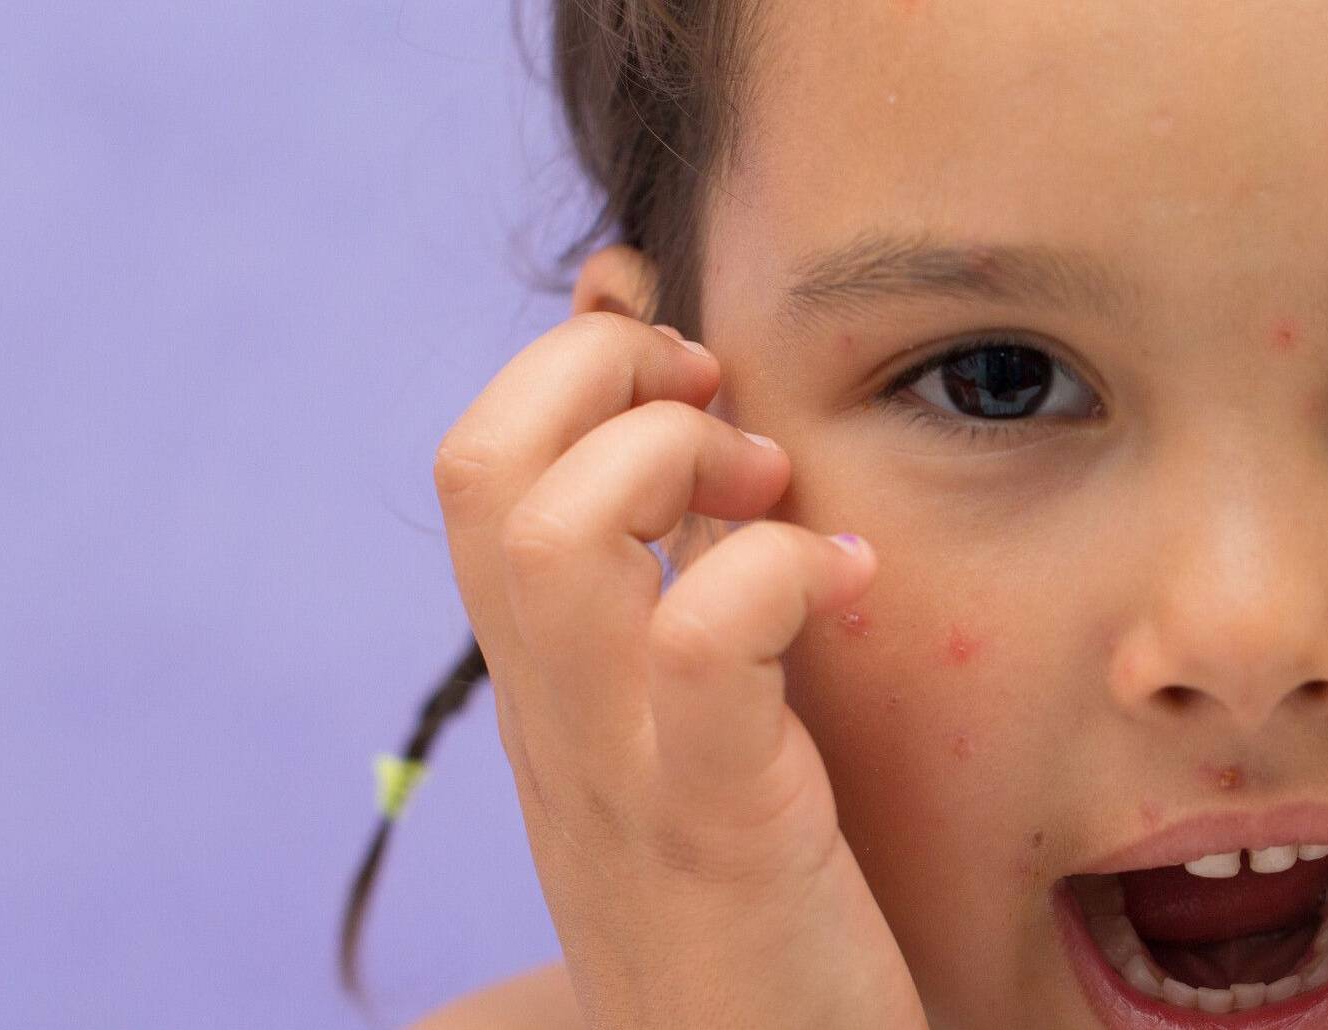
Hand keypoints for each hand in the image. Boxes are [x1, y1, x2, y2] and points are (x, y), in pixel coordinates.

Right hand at [433, 312, 926, 1028]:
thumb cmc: (759, 910)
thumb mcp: (695, 732)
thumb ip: (689, 589)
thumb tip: (709, 433)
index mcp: (544, 682)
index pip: (479, 459)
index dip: (570, 359)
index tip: (688, 365)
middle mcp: (549, 714)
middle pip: (480, 459)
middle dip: (603, 374)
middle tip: (725, 413)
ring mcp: (615, 769)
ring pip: (553, 528)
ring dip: (673, 458)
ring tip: (774, 491)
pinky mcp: (713, 823)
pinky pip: (701, 641)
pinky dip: (778, 570)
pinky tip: (848, 583)